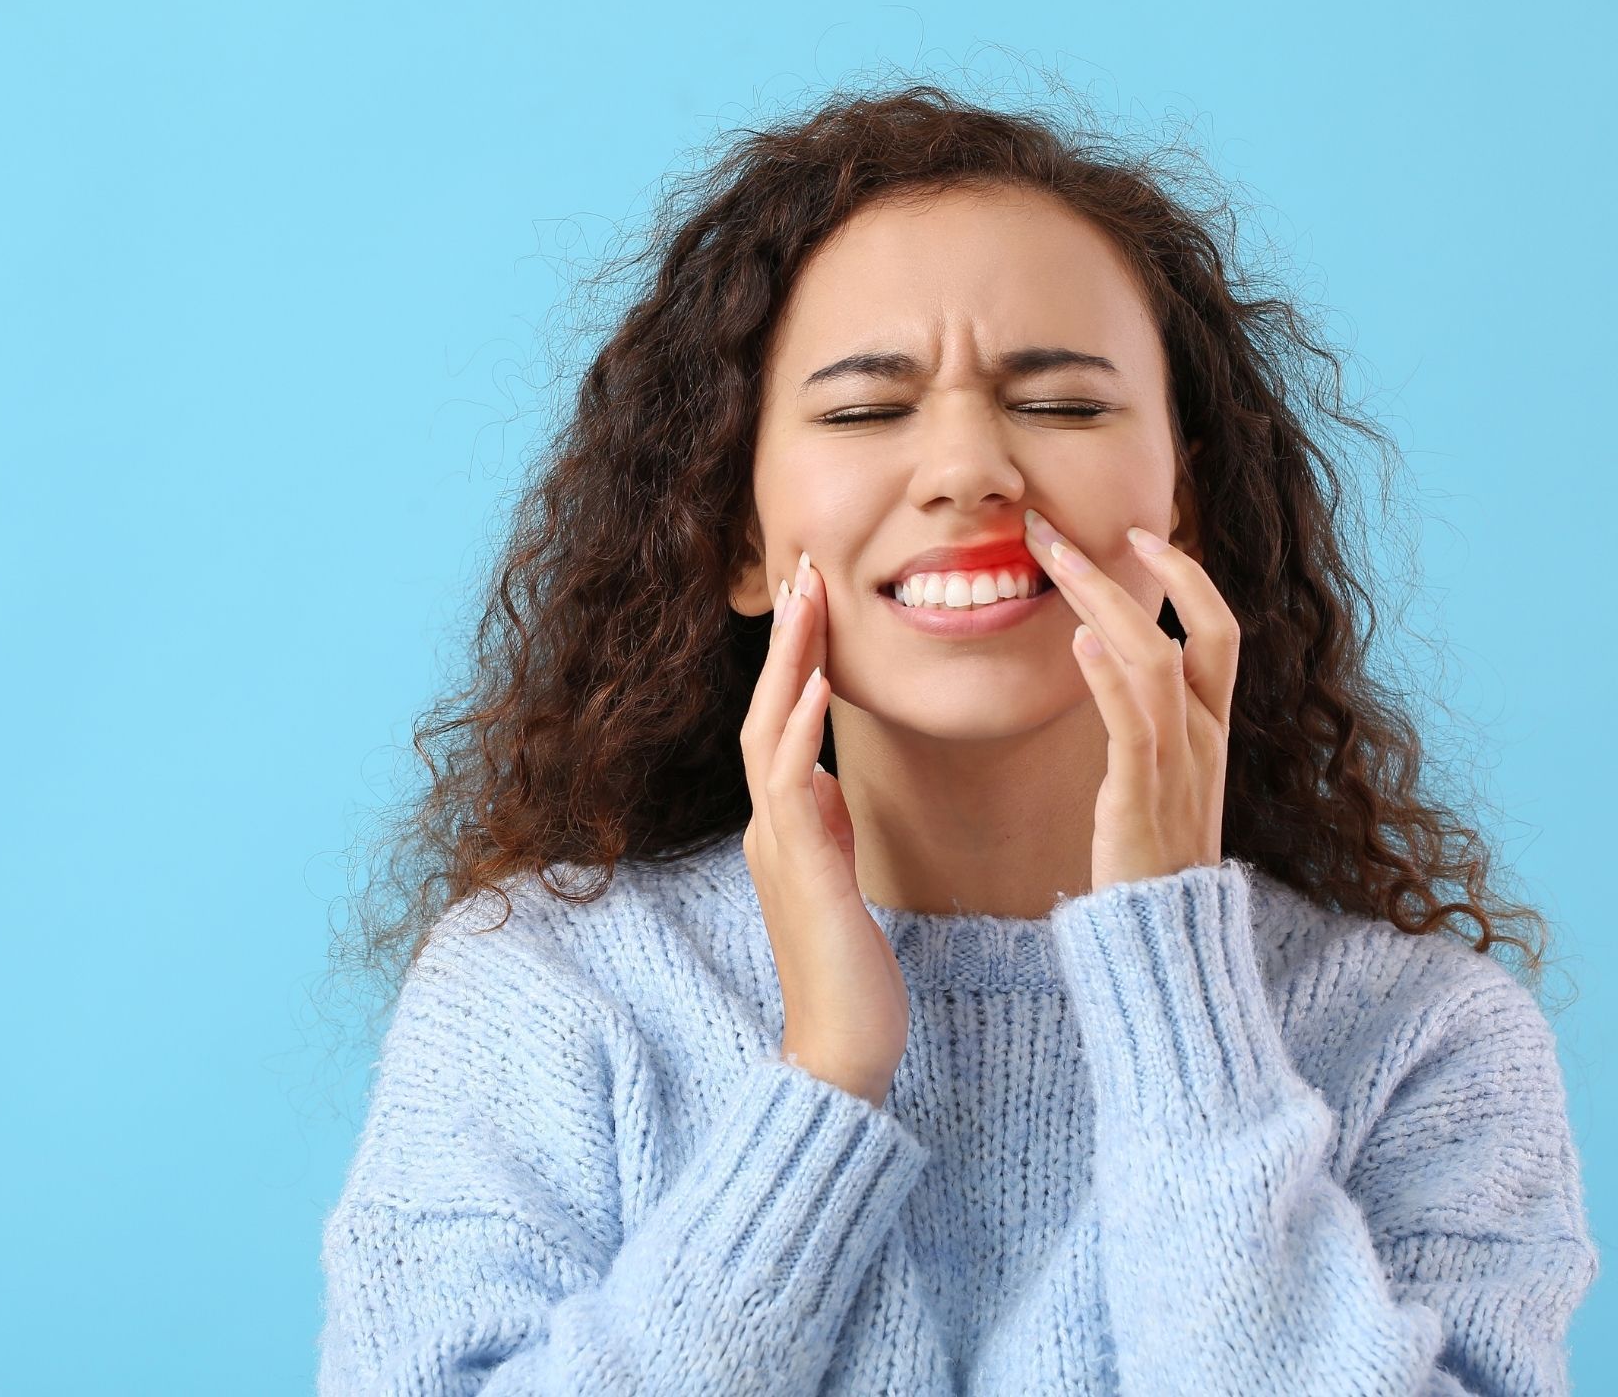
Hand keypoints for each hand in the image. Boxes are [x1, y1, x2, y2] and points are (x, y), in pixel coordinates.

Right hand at [737, 549, 909, 1108]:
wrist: (843, 1052)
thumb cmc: (852, 974)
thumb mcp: (841, 882)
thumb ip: (826, 828)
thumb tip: (822, 780)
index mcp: (785, 825)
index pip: (782, 721)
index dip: (796, 657)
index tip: (817, 597)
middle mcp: (771, 827)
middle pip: (765, 709)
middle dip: (787, 638)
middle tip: (805, 566)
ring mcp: (777, 847)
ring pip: (767, 733)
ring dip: (788, 663)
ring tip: (808, 598)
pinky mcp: (799, 873)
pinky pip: (789, 788)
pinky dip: (799, 732)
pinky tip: (816, 688)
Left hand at [1022, 507, 1238, 893]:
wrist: (1167, 942)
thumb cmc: (1152, 862)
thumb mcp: (1162, 783)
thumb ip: (1148, 728)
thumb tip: (1111, 673)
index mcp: (1214, 731)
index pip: (1220, 631)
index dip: (1188, 576)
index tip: (1141, 533)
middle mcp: (1206, 739)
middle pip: (1196, 629)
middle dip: (1137, 569)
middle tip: (1062, 530)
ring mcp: (1180, 766)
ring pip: (1158, 662)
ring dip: (1105, 603)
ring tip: (1055, 561)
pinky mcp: (1140, 797)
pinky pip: (1133, 724)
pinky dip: (1107, 676)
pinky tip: (1077, 637)